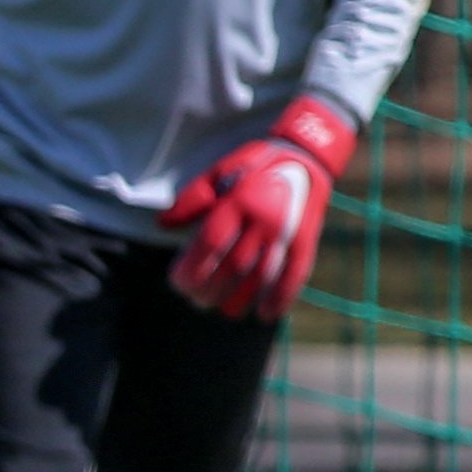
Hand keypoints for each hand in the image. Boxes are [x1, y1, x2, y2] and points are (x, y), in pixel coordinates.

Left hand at [159, 96, 355, 320]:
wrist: (308, 157)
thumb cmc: (255, 165)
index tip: (177, 283)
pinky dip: (280, 299)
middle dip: (210, 289)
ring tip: (222, 309)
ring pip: (261, 277)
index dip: (192, 269)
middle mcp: (265, 220)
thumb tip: (163, 225)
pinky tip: (264, 315)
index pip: (211, 245)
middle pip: (234, 267)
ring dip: (240, 300)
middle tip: (195, 300)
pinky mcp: (306, 242)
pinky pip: (294, 276)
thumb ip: (192, 200)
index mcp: (240, 201)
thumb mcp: (220, 171)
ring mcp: (288, 233)